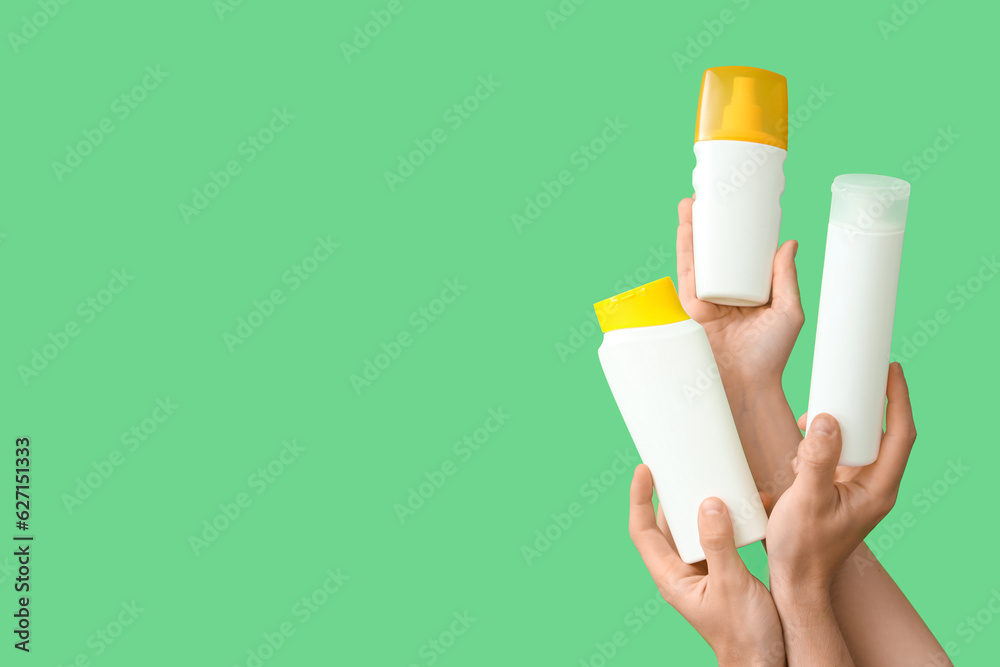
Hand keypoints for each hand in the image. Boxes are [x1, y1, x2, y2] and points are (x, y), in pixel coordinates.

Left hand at [629, 465, 784, 665]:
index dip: (639, 499)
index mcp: (671, 578)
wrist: (766, 663)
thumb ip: (718, 544)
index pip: (643, 531)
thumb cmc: (745, 634)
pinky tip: (744, 509)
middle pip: (666, 527)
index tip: (644, 470)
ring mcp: (700, 575)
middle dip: (672, 496)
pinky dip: (726, 522)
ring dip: (701, 507)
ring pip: (692, 532)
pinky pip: (716, 540)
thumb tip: (707, 503)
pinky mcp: (721, 575)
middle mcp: (681, 574)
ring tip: (713, 482)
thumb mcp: (732, 584)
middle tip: (682, 468)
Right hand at [675, 196, 802, 390]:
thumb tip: (790, 243)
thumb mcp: (788, 312)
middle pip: (712, 253)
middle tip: (706, 197)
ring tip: (690, 205)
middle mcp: (725, 295)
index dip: (735, 232)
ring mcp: (706, 302)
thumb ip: (786, 279)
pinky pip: (686, 278)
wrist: (748, 386)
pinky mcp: (691, 311)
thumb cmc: (772, 357)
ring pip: (696, 260)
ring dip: (691, 232)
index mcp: (748, 294)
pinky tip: (684, 233)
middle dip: (706, 226)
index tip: (735, 207)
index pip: (739, 257)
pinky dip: (684, 254)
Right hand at [766, 363, 916, 595]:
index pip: (900, 434)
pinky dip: (822, 445)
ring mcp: (858, 491)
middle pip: (882, 434)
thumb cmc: (803, 548)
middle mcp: (874, 488)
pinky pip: (839, 457)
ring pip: (858, 444)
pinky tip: (800, 451)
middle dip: (863, 407)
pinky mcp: (840, 492)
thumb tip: (826, 418)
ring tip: (808, 423)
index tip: (891, 370)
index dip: (899, 399)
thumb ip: (818, 458)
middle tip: (845, 383)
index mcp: (878, 489)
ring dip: (837, 427)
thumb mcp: (807, 498)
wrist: (795, 582)